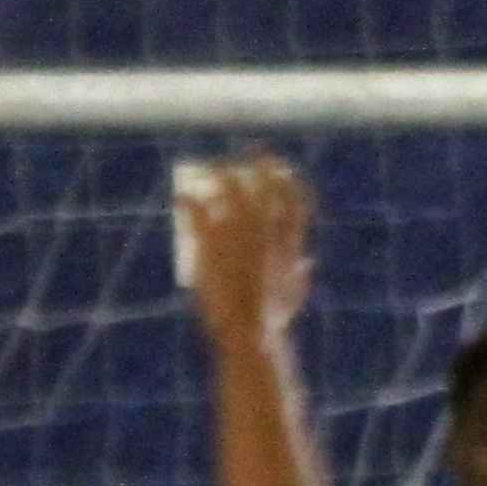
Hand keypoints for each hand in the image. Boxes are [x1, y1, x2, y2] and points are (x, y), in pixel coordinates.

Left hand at [181, 149, 314, 348]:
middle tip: (242, 155)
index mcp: (289, 235)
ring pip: (226, 187)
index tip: (279, 166)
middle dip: (254, 161)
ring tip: (207, 172)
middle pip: (260, 179)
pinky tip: (179, 197)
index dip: (285, 174)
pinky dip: (186, 201)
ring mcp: (238, 229)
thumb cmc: (272, 320)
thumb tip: (307, 263)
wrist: (249, 330)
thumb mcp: (294, 294)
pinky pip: (196, 210)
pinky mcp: (211, 240)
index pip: (293, 192)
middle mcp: (265, 224)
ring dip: (216, 175)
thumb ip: (301, 275)